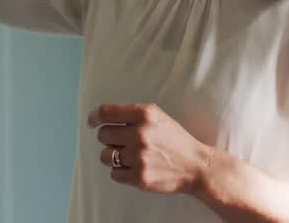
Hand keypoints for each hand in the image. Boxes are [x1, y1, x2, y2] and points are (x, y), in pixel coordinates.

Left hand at [88, 103, 212, 194]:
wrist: (196, 166)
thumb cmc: (176, 140)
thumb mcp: (158, 117)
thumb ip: (133, 115)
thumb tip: (103, 118)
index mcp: (145, 114)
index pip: (106, 112)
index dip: (95, 117)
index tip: (92, 122)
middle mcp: (140, 134)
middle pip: (103, 135)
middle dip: (109, 138)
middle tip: (122, 142)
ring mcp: (139, 156)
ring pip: (105, 156)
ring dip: (113, 156)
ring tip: (130, 156)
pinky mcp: (139, 177)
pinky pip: (114, 174)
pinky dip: (121, 172)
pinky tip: (135, 168)